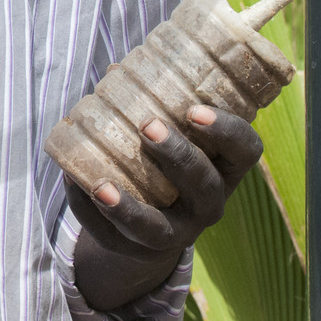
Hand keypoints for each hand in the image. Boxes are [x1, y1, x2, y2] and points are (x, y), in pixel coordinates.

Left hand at [66, 105, 262, 309]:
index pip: (246, 151)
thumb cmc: (164, 162)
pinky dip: (89, 210)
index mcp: (224, 168)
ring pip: (158, 229)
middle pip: (204, 186)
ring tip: (101, 185)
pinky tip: (74, 183)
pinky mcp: (138, 250)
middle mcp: (207, 205)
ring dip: (129, 208)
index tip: (195, 110)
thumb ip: (154, 104)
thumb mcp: (174, 134)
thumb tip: (115, 70)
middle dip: (178, 156)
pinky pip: (113, 235)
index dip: (227, 131)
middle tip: (148, 127)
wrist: (147, 227)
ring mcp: (175, 233)